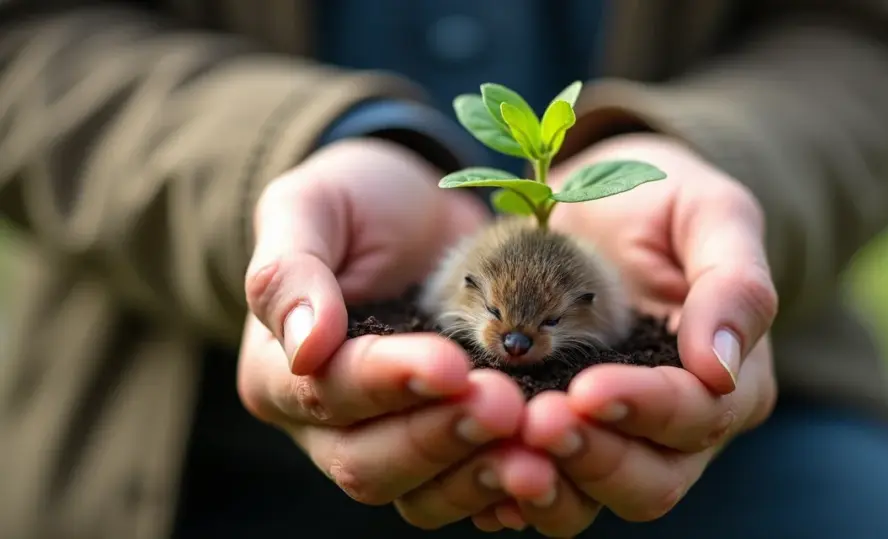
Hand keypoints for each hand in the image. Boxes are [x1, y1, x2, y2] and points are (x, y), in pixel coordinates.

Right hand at [236, 138, 535, 527]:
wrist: (418, 216)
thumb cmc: (356, 203)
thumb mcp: (311, 207)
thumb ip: (290, 269)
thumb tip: (305, 345)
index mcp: (276, 372)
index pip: (327, 393)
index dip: (388, 382)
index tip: (450, 361)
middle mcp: (325, 426)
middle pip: (369, 463)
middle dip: (440, 437)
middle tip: (507, 405)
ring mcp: (387, 444)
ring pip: (419, 495)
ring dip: (479, 475)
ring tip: (536, 450)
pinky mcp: (443, 450)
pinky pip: (465, 493)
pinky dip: (504, 490)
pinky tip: (547, 473)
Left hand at [476, 133, 779, 534]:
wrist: (595, 208)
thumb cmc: (663, 204)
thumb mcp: (711, 213)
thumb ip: (735, 281)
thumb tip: (719, 366)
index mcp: (731, 383)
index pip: (696, 417)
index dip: (645, 410)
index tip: (589, 388)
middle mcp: (677, 431)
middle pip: (649, 482)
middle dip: (591, 457)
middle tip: (533, 423)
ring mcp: (617, 444)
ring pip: (592, 499)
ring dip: (545, 484)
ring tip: (497, 451)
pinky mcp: (562, 443)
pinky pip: (541, 488)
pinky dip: (508, 492)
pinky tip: (475, 468)